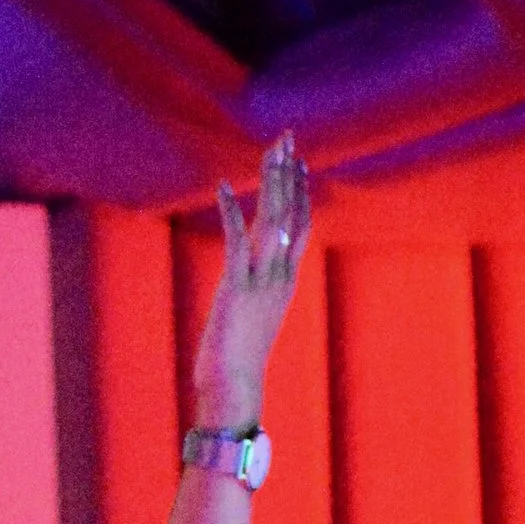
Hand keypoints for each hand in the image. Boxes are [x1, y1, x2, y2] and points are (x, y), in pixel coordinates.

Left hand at [192, 132, 312, 428]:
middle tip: (287, 138)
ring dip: (271, 182)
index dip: (300, 191)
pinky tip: (223, 186)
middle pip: (291, 212)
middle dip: (289, 172)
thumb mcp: (254, 316)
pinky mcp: (237, 287)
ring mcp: (261, 281)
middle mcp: (280, 276)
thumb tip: (245, 278)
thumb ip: (256, 290)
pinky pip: (236, 240)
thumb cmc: (238, 357)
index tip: (298, 162)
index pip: (300, 225)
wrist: (233, 385)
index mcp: (286, 280)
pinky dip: (231, 210)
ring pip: (272, 220)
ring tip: (270, 149)